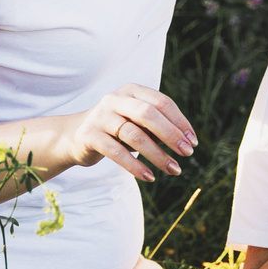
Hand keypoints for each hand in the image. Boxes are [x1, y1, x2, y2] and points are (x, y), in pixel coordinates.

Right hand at [58, 85, 196, 183]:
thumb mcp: (137, 124)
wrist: (74, 137)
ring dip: (158, 155)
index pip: (162, 102)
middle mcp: (115, 99)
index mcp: (131, 91)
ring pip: (134, 135)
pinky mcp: (89, 135)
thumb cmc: (115, 130)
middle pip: (148, 114)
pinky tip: (150, 177)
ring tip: (174, 169)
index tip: (192, 141)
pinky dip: (135, 166)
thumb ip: (157, 128)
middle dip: (171, 135)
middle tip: (187, 153)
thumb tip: (185, 142)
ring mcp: (100, 116)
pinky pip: (116, 152)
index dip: (180, 122)